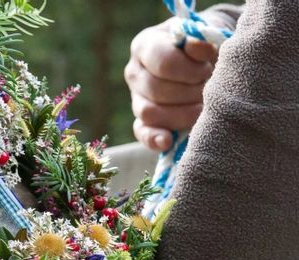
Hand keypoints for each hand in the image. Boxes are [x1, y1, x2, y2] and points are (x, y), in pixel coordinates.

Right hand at [124, 19, 219, 151]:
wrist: (207, 59)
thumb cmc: (207, 44)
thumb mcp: (207, 34)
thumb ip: (203, 41)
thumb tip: (196, 48)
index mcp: (145, 44)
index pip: (163, 62)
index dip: (189, 70)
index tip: (208, 70)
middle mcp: (134, 72)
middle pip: (156, 89)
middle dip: (188, 93)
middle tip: (210, 91)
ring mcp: (136, 98)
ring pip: (149, 113)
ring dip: (181, 114)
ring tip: (203, 108)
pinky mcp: (141, 121)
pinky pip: (142, 133)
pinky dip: (154, 139)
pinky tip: (168, 141)